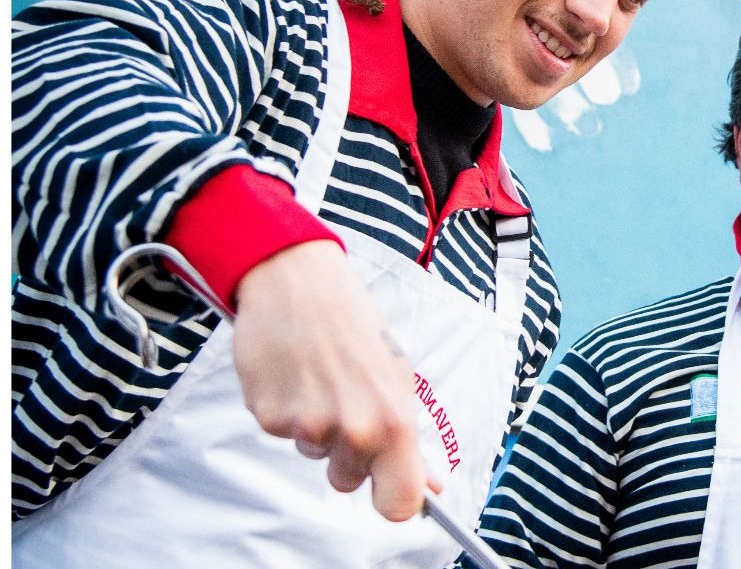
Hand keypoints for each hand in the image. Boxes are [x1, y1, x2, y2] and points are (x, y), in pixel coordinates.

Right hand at [232, 239, 430, 520]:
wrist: (296, 278)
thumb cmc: (353, 321)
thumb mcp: (396, 372)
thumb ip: (409, 434)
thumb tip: (430, 487)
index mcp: (393, 419)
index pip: (399, 503)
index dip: (394, 500)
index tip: (388, 486)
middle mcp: (352, 428)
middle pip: (348, 483)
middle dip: (348, 452)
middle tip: (347, 398)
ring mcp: (305, 425)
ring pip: (315, 454)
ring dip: (317, 427)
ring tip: (321, 376)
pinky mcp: (267, 416)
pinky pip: (282, 433)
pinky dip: (287, 409)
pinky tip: (294, 372)